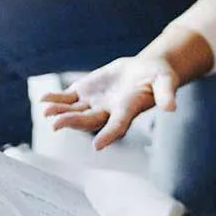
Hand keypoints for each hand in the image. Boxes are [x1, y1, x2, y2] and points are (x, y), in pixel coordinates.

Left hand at [40, 55, 179, 149]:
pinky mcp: (85, 92)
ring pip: (75, 111)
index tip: (98, 145)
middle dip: (73, 122)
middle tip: (57, 125)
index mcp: (128, 110)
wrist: (145, 70)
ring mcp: (94, 102)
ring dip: (61, 112)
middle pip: (89, 120)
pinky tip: (43, 100)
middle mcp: (108, 111)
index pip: (117, 126)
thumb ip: (167, 94)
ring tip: (47, 112)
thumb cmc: (159, 77)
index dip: (109, 135)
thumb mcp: (166, 81)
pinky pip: (68, 98)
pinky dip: (56, 99)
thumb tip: (171, 108)